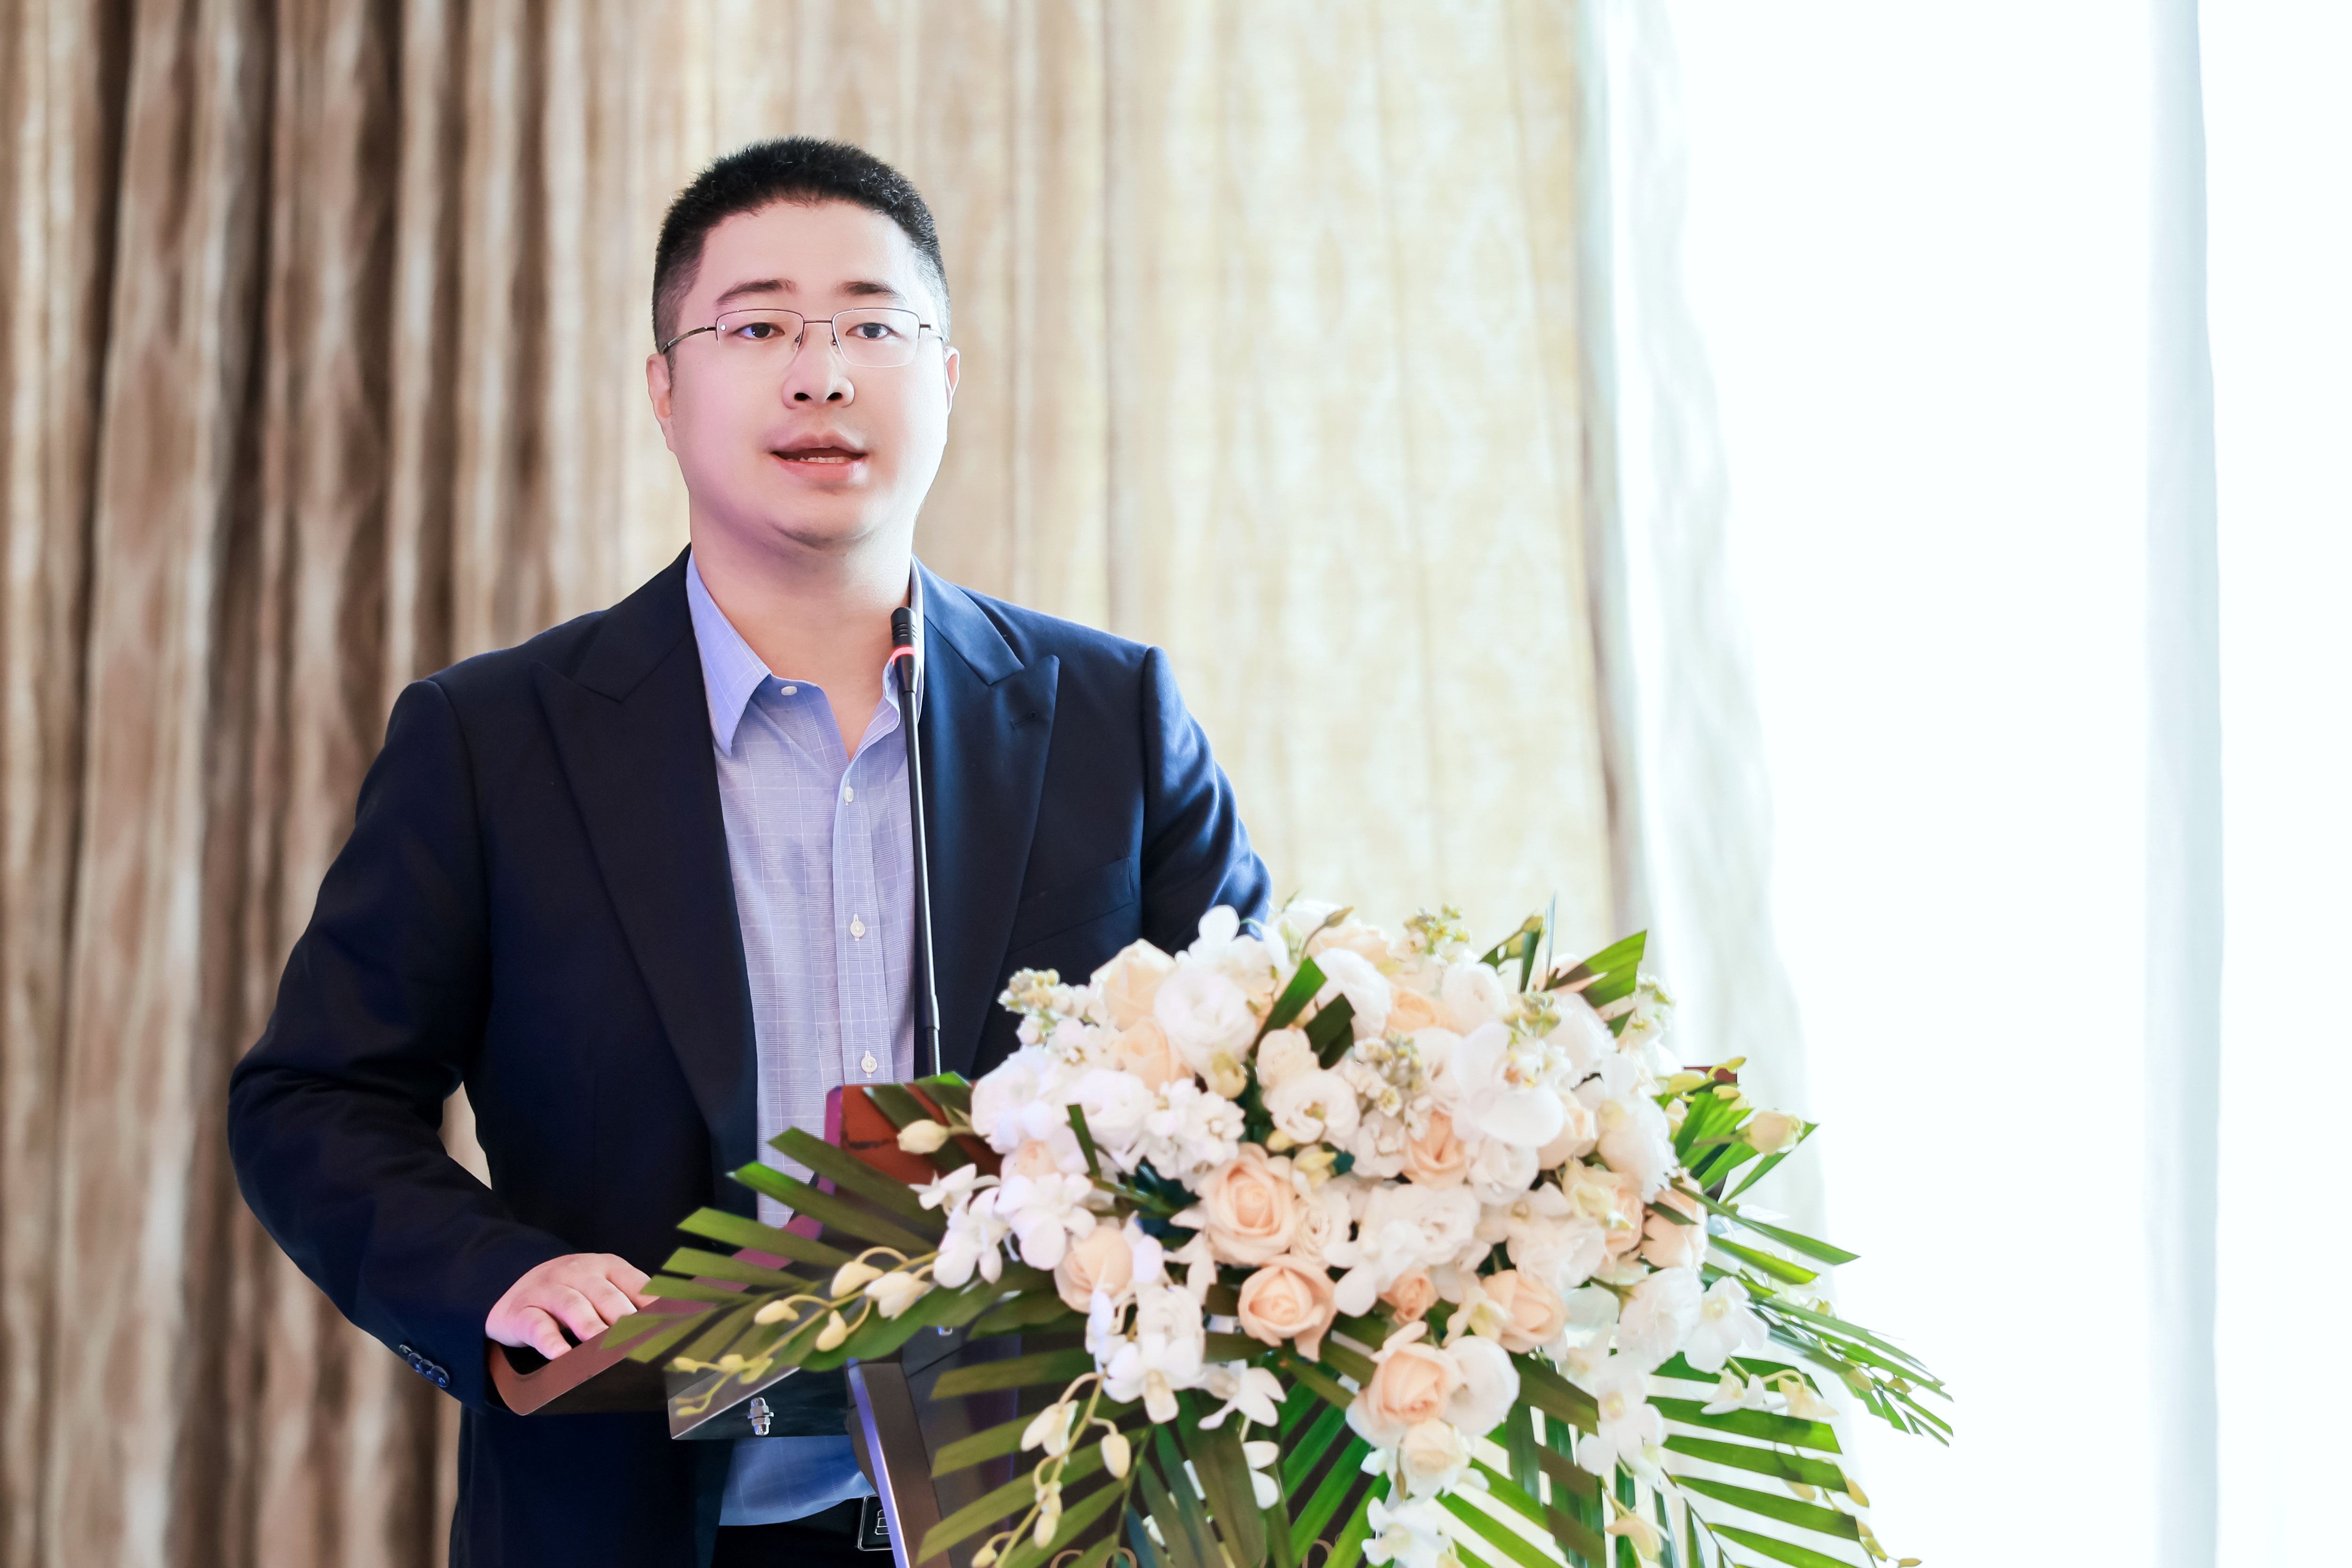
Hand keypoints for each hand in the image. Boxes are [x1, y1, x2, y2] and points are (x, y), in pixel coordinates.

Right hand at [485, 1253, 653, 1358]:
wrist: (514, 1293)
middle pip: (606, 1296)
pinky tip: (561, 1356)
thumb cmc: (571, 1296)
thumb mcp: (601, 1290)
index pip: (635, 1284)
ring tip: (604, 1347)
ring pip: (573, 1306)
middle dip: (625, 1318)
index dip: (654, 1305)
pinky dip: (550, 1341)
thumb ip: (631, 1301)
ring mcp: (548, 1289)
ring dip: (590, 1326)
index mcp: (606, 1266)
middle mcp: (578, 1272)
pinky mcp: (522, 1311)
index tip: (672, 1325)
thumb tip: (669, 1325)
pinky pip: (537, 1326)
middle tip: (641, 1340)